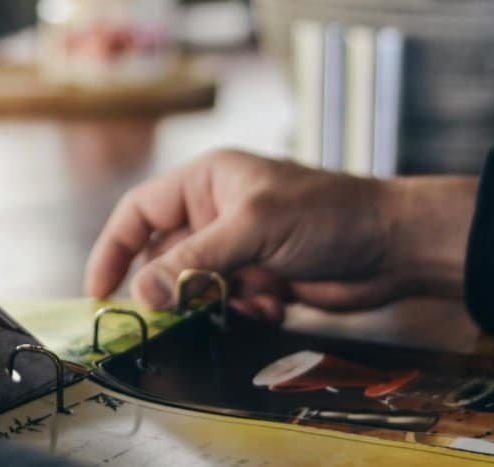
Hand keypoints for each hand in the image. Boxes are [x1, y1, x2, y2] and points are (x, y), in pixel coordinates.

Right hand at [85, 150, 476, 317]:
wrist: (395, 247)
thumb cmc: (329, 215)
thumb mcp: (253, 229)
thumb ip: (194, 262)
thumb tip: (141, 294)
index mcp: (206, 182)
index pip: (139, 212)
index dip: (114, 249)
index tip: (98, 291)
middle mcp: (215, 212)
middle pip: (164, 257)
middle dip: (173, 287)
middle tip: (180, 312)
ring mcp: (238, 247)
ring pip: (195, 287)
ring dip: (213, 303)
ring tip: (245, 302)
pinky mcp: (260, 279)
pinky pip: (226, 304)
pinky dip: (242, 312)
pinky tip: (273, 307)